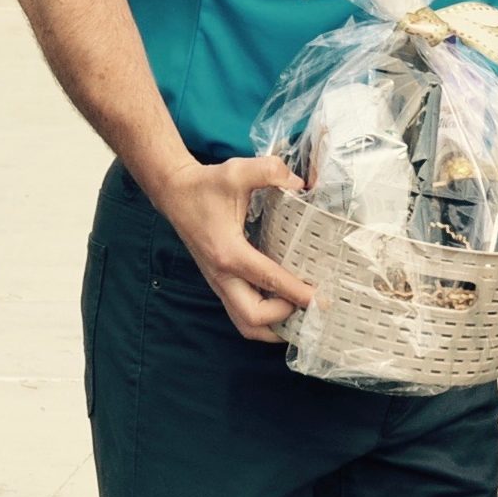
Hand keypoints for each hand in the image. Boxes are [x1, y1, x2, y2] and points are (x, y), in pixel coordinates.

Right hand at [146, 156, 315, 341]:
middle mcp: (222, 275)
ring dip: (273, 325)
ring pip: (244, 323)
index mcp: (229, 252)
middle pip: (253, 318)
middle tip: (311, 303)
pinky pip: (241, 312)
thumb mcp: (238, 171)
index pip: (268, 280)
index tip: (322, 299)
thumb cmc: (206, 185)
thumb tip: (301, 184)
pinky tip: (285, 305)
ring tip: (302, 312)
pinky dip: (264, 317)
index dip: (298, 292)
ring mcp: (218, 282)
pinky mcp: (219, 282)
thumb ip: (271, 171)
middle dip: (284, 317)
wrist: (175, 194)